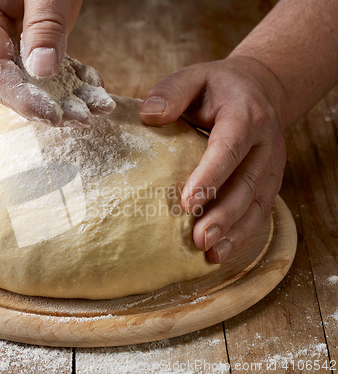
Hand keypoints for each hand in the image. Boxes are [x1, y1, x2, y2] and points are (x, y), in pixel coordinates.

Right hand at [0, 0, 111, 125]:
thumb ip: (43, 26)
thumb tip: (42, 72)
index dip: (25, 99)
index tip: (55, 116)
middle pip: (9, 84)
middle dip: (47, 105)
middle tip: (82, 118)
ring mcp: (2, 39)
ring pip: (29, 82)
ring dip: (63, 97)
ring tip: (94, 108)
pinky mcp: (24, 41)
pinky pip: (42, 69)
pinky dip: (68, 80)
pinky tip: (92, 89)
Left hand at [140, 56, 287, 262]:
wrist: (258, 89)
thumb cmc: (218, 87)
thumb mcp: (194, 76)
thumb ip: (171, 91)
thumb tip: (149, 116)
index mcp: (245, 115)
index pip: (229, 148)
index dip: (210, 176)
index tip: (187, 202)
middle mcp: (265, 142)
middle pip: (246, 182)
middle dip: (223, 214)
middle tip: (198, 238)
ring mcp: (271, 164)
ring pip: (257, 202)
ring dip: (234, 230)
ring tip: (210, 252)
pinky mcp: (269, 179)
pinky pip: (261, 210)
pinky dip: (243, 233)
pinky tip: (221, 251)